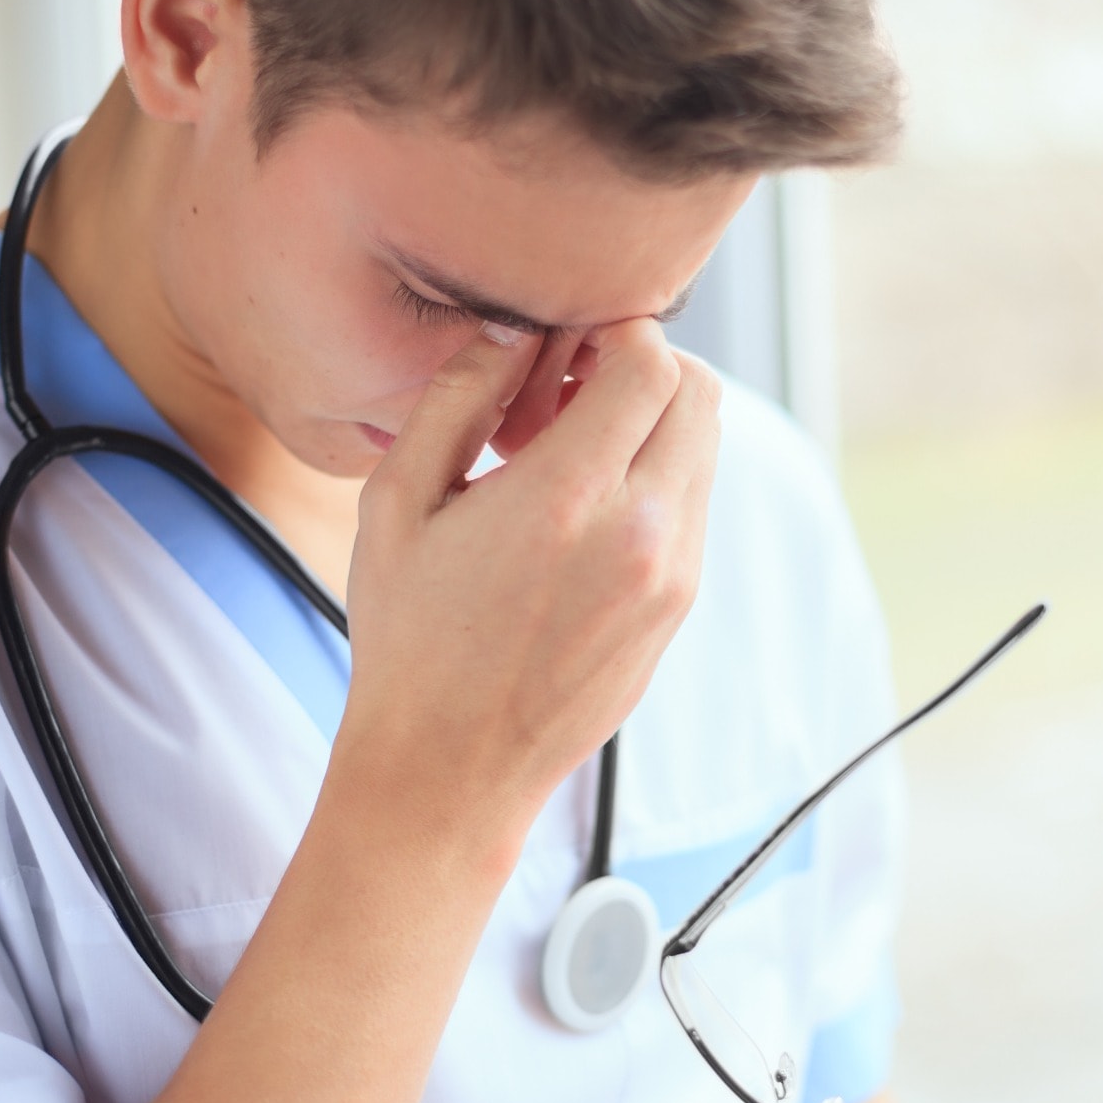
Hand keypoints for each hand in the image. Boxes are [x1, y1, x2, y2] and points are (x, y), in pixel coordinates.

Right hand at [338, 317, 719, 853]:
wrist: (449, 770)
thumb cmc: (409, 639)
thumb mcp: (398, 504)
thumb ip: (459, 399)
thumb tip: (514, 331)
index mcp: (570, 499)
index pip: (652, 362)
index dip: (616, 331)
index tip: (565, 348)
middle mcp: (642, 535)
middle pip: (699, 394)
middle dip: (643, 368)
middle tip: (570, 391)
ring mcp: (672, 578)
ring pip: (704, 449)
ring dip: (652, 426)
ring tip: (566, 457)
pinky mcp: (679, 610)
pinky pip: (693, 508)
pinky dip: (655, 483)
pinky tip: (579, 515)